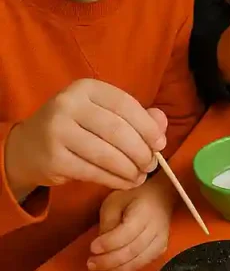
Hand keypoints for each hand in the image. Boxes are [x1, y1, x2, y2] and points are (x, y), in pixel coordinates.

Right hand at [5, 80, 166, 200]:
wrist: (28, 148)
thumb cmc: (76, 128)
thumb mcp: (102, 114)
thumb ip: (135, 116)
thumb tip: (162, 122)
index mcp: (86, 88)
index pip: (124, 104)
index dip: (147, 126)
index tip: (160, 143)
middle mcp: (68, 105)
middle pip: (117, 131)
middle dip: (141, 151)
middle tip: (151, 164)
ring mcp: (57, 131)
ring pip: (106, 154)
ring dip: (130, 169)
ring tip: (140, 176)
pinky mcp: (53, 159)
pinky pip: (93, 172)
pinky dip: (114, 180)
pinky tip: (125, 182)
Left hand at [88, 177, 175, 270]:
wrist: (159, 197)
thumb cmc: (133, 198)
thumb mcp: (115, 202)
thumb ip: (108, 221)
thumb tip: (101, 245)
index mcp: (143, 211)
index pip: (126, 232)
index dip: (109, 243)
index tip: (92, 248)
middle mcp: (156, 228)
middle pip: (132, 250)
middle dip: (109, 260)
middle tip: (91, 264)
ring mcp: (161, 240)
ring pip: (139, 260)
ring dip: (117, 268)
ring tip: (100, 269)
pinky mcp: (161, 249)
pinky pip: (144, 264)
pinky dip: (127, 269)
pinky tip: (114, 269)